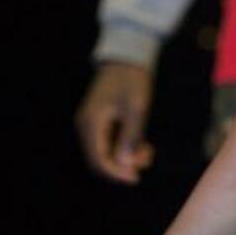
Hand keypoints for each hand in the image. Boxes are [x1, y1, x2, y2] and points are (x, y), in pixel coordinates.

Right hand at [78, 62, 156, 183]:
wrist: (128, 56)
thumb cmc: (132, 79)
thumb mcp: (136, 107)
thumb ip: (130, 136)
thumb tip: (124, 164)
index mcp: (91, 123)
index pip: (98, 159)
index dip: (116, 172)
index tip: (135, 178)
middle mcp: (86, 126)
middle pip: (100, 158)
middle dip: (123, 164)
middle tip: (147, 160)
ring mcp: (92, 123)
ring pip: (106, 150)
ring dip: (126, 156)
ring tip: (148, 151)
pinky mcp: (101, 120)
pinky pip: (109, 141)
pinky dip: (125, 146)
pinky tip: (143, 145)